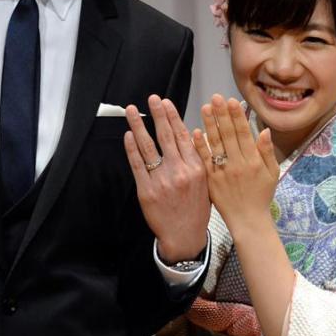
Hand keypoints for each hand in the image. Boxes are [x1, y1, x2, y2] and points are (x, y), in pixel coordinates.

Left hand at [124, 95, 209, 262]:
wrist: (184, 237)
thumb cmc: (196, 210)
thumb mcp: (206, 183)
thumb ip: (199, 160)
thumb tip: (193, 134)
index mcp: (196, 168)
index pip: (183, 136)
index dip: (173, 117)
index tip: (166, 103)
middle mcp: (179, 172)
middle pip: (166, 137)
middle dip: (157, 115)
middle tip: (151, 98)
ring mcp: (162, 181)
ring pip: (149, 147)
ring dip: (139, 126)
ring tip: (132, 111)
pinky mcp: (147, 191)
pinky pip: (138, 165)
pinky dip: (132, 149)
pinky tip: (128, 136)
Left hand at [192, 95, 278, 238]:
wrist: (248, 221)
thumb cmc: (261, 196)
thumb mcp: (272, 173)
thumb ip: (267, 152)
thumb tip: (264, 130)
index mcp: (253, 161)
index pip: (243, 134)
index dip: (237, 116)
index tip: (231, 101)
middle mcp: (237, 164)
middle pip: (228, 135)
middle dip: (221, 115)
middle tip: (215, 97)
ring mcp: (223, 172)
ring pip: (215, 145)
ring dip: (209, 125)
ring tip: (204, 107)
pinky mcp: (211, 180)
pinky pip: (204, 161)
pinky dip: (200, 146)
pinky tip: (195, 132)